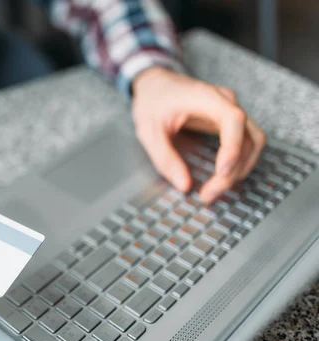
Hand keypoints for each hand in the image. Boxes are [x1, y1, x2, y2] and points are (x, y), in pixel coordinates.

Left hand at [132, 67, 266, 202]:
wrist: (155, 83)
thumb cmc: (152, 101)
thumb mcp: (148, 131)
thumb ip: (165, 158)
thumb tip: (184, 186)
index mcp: (205, 98)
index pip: (233, 119)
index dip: (233, 147)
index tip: (222, 172)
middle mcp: (225, 102)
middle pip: (248, 138)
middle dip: (233, 171)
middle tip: (208, 195)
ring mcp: (231, 111)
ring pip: (253, 143)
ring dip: (240, 170)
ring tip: (214, 191)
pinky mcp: (230, 121)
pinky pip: (246, 143)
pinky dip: (239, 163)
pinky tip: (221, 178)